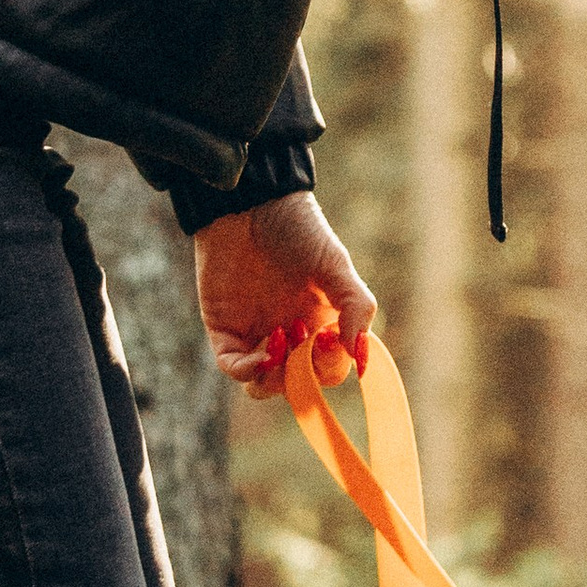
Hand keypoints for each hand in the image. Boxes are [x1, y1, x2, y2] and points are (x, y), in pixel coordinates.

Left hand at [194, 192, 377, 400]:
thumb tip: (362, 356)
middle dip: (302, 377)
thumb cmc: (299, 229)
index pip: (329, 366)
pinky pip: (233, 366)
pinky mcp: (224, 328)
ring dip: (274, 379)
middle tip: (303, 345)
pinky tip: (261, 355)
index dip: (332, 365)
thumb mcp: (336, 265)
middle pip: (297, 382)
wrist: (251, 203)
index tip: (329, 340)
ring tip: (280, 349)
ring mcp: (255, 332)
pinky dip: (246, 371)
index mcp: (320, 322)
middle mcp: (289, 333)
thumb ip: (355, 307)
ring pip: (264, 382)